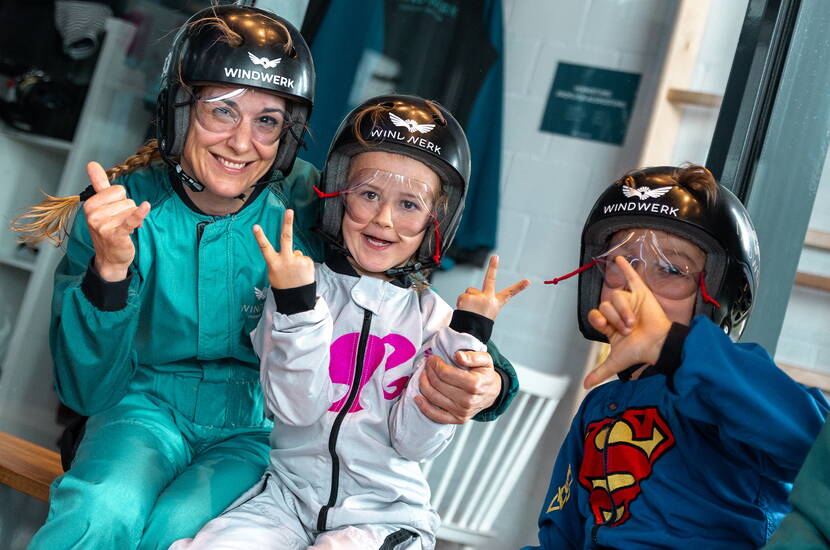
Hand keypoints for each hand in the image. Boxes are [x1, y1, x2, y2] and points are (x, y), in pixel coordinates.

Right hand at [83, 161, 150, 280]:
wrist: (110, 257)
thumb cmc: (108, 228)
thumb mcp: (101, 206)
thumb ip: (98, 184)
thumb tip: (91, 163)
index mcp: (89, 204)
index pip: (118, 190)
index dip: (122, 201)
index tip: (115, 212)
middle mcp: (93, 214)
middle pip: (127, 200)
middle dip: (128, 211)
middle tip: (120, 223)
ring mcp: (103, 225)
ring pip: (132, 210)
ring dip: (132, 220)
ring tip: (123, 229)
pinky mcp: (116, 234)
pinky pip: (131, 219)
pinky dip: (139, 214)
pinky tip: (146, 207)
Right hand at [253, 209, 314, 288]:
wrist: (296, 298)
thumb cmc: (283, 284)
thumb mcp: (273, 273)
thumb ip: (278, 259)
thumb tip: (288, 250)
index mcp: (274, 263)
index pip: (265, 248)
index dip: (260, 237)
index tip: (255, 226)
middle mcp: (286, 260)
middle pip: (286, 238)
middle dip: (287, 223)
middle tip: (289, 211)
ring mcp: (297, 261)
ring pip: (296, 252)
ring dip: (296, 259)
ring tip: (296, 273)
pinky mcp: (308, 262)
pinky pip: (304, 258)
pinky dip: (303, 263)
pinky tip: (301, 273)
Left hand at [414, 350, 501, 423]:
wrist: (492, 393)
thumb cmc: (485, 375)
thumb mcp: (485, 360)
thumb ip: (473, 356)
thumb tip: (458, 356)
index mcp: (474, 384)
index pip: (445, 373)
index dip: (435, 364)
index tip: (433, 359)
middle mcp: (467, 400)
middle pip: (437, 384)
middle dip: (428, 371)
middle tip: (428, 364)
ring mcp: (461, 412)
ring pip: (433, 397)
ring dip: (424, 384)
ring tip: (424, 374)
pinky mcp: (457, 419)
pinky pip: (436, 416)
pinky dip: (424, 407)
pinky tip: (417, 398)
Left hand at [456, 255, 529, 319]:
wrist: (469, 333)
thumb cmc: (478, 323)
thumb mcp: (484, 313)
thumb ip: (480, 300)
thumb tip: (468, 294)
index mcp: (495, 303)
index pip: (509, 294)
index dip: (518, 287)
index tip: (528, 281)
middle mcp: (488, 299)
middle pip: (490, 279)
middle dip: (494, 267)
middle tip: (495, 256)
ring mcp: (478, 297)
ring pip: (470, 292)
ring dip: (467, 300)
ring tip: (469, 311)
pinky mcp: (467, 298)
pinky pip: (462, 297)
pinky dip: (461, 303)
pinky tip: (464, 311)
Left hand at [583, 255, 671, 388]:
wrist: (658, 345)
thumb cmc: (639, 352)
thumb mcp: (616, 362)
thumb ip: (600, 372)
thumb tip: (584, 386)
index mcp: (610, 325)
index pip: (595, 315)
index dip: (600, 320)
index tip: (609, 329)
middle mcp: (617, 312)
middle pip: (605, 305)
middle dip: (615, 318)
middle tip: (628, 328)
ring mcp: (629, 301)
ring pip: (616, 296)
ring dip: (623, 310)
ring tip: (634, 321)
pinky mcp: (642, 293)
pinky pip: (631, 277)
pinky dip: (625, 267)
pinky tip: (618, 258)